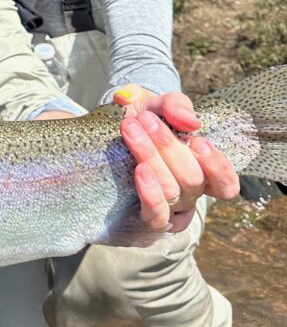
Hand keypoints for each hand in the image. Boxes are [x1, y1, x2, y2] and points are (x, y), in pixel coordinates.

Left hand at [114, 85, 239, 232]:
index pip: (226, 184)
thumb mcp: (156, 106)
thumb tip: (191, 122)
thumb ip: (175, 105)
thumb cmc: (140, 121)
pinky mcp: (146, 221)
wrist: (100, 138)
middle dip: (168, 146)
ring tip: (130, 129)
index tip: (197, 140)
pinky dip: (151, 192)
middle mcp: (188, 195)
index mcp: (201, 171)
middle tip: (145, 119)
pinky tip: (140, 170)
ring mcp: (168, 211)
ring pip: (171, 190)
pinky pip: (156, 214)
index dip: (218, 167)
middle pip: (192, 180)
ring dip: (151, 157)